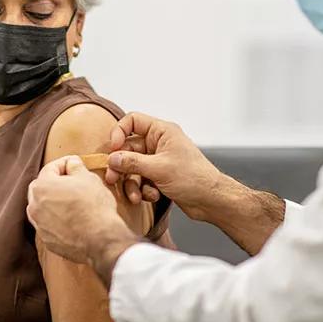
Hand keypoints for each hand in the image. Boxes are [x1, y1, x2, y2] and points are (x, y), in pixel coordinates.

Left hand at [27, 156, 135, 264]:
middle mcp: (35, 206)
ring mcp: (39, 225)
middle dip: (55, 182)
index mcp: (42, 186)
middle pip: (41, 187)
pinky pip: (48, 225)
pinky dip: (56, 219)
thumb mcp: (88, 178)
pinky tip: (72, 219)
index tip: (75, 164)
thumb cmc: (94, 206)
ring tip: (71, 201)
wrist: (100, 239)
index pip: (50, 168)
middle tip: (72, 182)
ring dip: (53, 202)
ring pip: (42, 207)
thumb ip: (75, 166)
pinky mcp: (47, 240)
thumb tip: (72, 163)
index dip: (64, 163)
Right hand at [105, 112, 225, 220]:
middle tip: (112, 179)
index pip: (133, 121)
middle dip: (121, 166)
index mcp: (162, 132)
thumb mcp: (159, 169)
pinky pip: (142, 179)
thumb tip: (111, 159)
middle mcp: (159, 143)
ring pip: (133, 167)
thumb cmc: (193, 178)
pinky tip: (152, 196)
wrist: (210, 200)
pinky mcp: (159, 176)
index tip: (113, 149)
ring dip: (132, 183)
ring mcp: (158, 160)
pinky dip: (143, 189)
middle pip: (128, 148)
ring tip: (136, 196)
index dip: (119, 132)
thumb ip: (133, 162)